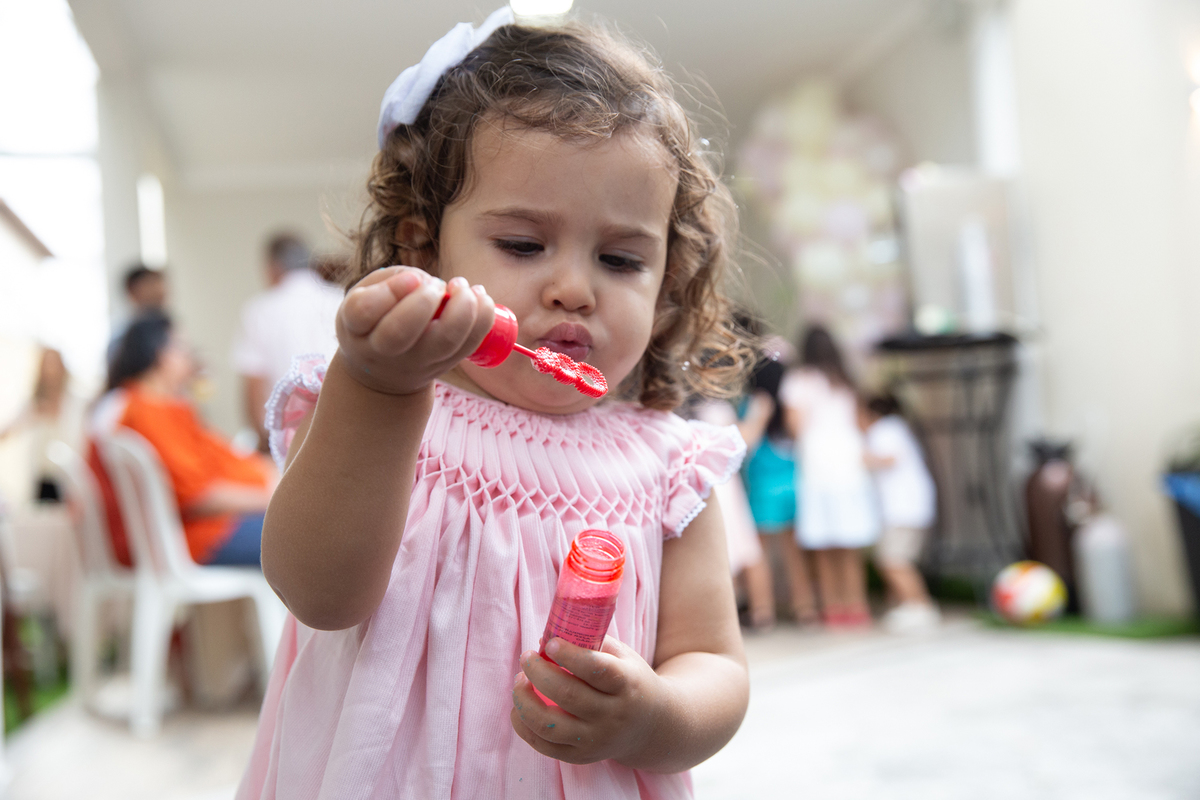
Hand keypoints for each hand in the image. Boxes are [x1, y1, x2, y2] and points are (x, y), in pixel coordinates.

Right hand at [336, 266, 495, 395]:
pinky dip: (483, 318)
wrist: (385, 372)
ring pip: (445, 341)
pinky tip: (481, 298)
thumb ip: (393, 280)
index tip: (413, 278)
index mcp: (356, 327)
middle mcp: (384, 350)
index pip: (365, 310)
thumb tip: (429, 282)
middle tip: (437, 284)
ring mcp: (418, 362)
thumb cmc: (376, 319)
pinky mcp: (446, 365)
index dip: (391, 290)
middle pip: (402, 331)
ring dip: (463, 308)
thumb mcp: (368, 294)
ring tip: (463, 287)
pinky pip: (470, 345)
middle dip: (425, 299)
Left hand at [510, 636, 662, 765]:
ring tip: (520, 681)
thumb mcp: (622, 657)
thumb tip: (545, 637)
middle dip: (538, 673)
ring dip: (525, 701)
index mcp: (627, 684)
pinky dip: (523, 726)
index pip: (597, 670)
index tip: (550, 643)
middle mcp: (613, 716)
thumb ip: (590, 642)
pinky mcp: (581, 757)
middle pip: (568, 695)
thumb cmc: (630, 681)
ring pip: (550, 726)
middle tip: (527, 657)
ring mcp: (596, 740)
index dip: (570, 655)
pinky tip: (518, 707)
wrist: (650, 726)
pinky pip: (544, 746)